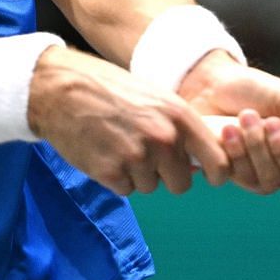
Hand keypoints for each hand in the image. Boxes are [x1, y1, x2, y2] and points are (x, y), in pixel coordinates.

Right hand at [28, 47, 230, 195]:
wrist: (62, 90)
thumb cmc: (110, 91)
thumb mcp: (156, 98)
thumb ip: (180, 128)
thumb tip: (198, 164)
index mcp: (179, 117)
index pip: (218, 161)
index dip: (217, 174)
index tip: (212, 178)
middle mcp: (162, 139)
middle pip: (181, 184)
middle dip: (166, 175)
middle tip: (145, 154)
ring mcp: (136, 157)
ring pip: (150, 187)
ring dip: (137, 175)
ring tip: (118, 145)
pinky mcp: (111, 173)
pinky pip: (126, 189)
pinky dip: (116, 177)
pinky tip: (104, 152)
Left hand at [179, 52, 279, 194]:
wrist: (211, 85)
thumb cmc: (257, 90)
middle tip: (270, 121)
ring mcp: (270, 174)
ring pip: (271, 184)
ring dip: (257, 148)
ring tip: (244, 117)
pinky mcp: (240, 176)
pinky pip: (243, 180)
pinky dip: (236, 153)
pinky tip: (228, 131)